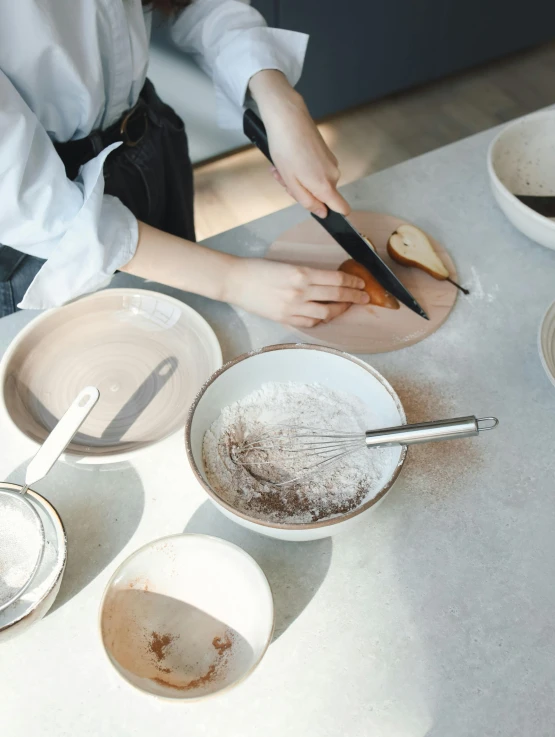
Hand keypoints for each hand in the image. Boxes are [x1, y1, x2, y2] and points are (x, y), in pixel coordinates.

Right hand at [224, 258, 368, 326]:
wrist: (235, 281)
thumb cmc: (258, 269)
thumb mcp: (287, 265)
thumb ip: (307, 274)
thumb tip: (329, 281)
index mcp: (301, 273)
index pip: (336, 279)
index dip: (352, 281)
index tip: (361, 282)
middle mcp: (300, 291)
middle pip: (336, 295)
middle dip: (354, 296)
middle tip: (364, 296)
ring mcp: (293, 308)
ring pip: (326, 313)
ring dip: (340, 310)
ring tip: (347, 306)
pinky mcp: (285, 319)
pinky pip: (310, 323)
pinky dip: (321, 320)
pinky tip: (326, 315)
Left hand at [248, 71, 349, 217]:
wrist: (288, 118)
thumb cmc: (286, 148)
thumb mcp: (291, 182)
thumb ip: (308, 201)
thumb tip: (322, 213)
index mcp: (325, 185)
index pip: (342, 208)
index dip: (332, 213)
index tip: (319, 211)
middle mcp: (333, 174)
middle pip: (322, 195)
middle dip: (303, 191)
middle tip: (284, 180)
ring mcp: (331, 162)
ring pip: (316, 181)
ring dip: (299, 178)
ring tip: (283, 167)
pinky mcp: (326, 153)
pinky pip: (315, 169)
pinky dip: (302, 168)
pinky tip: (289, 158)